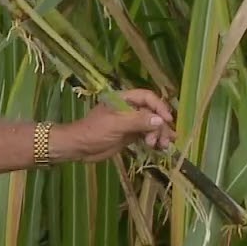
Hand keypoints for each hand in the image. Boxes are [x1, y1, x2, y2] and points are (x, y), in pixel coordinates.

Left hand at [55, 88, 176, 162]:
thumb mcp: (116, 124)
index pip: (148, 97)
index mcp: (124, 99)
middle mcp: (129, 108)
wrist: (79, 148)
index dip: (159, 107)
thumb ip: (138, 121)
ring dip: (159, 135)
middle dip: (160, 126)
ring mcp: (130, 122)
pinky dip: (154, 140)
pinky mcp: (129, 135)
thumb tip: (160, 120)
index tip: (167, 120)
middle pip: (152, 113)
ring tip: (163, 146)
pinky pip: (146, 135)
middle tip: (164, 140)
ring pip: (151, 125)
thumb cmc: (94, 131)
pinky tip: (160, 148)